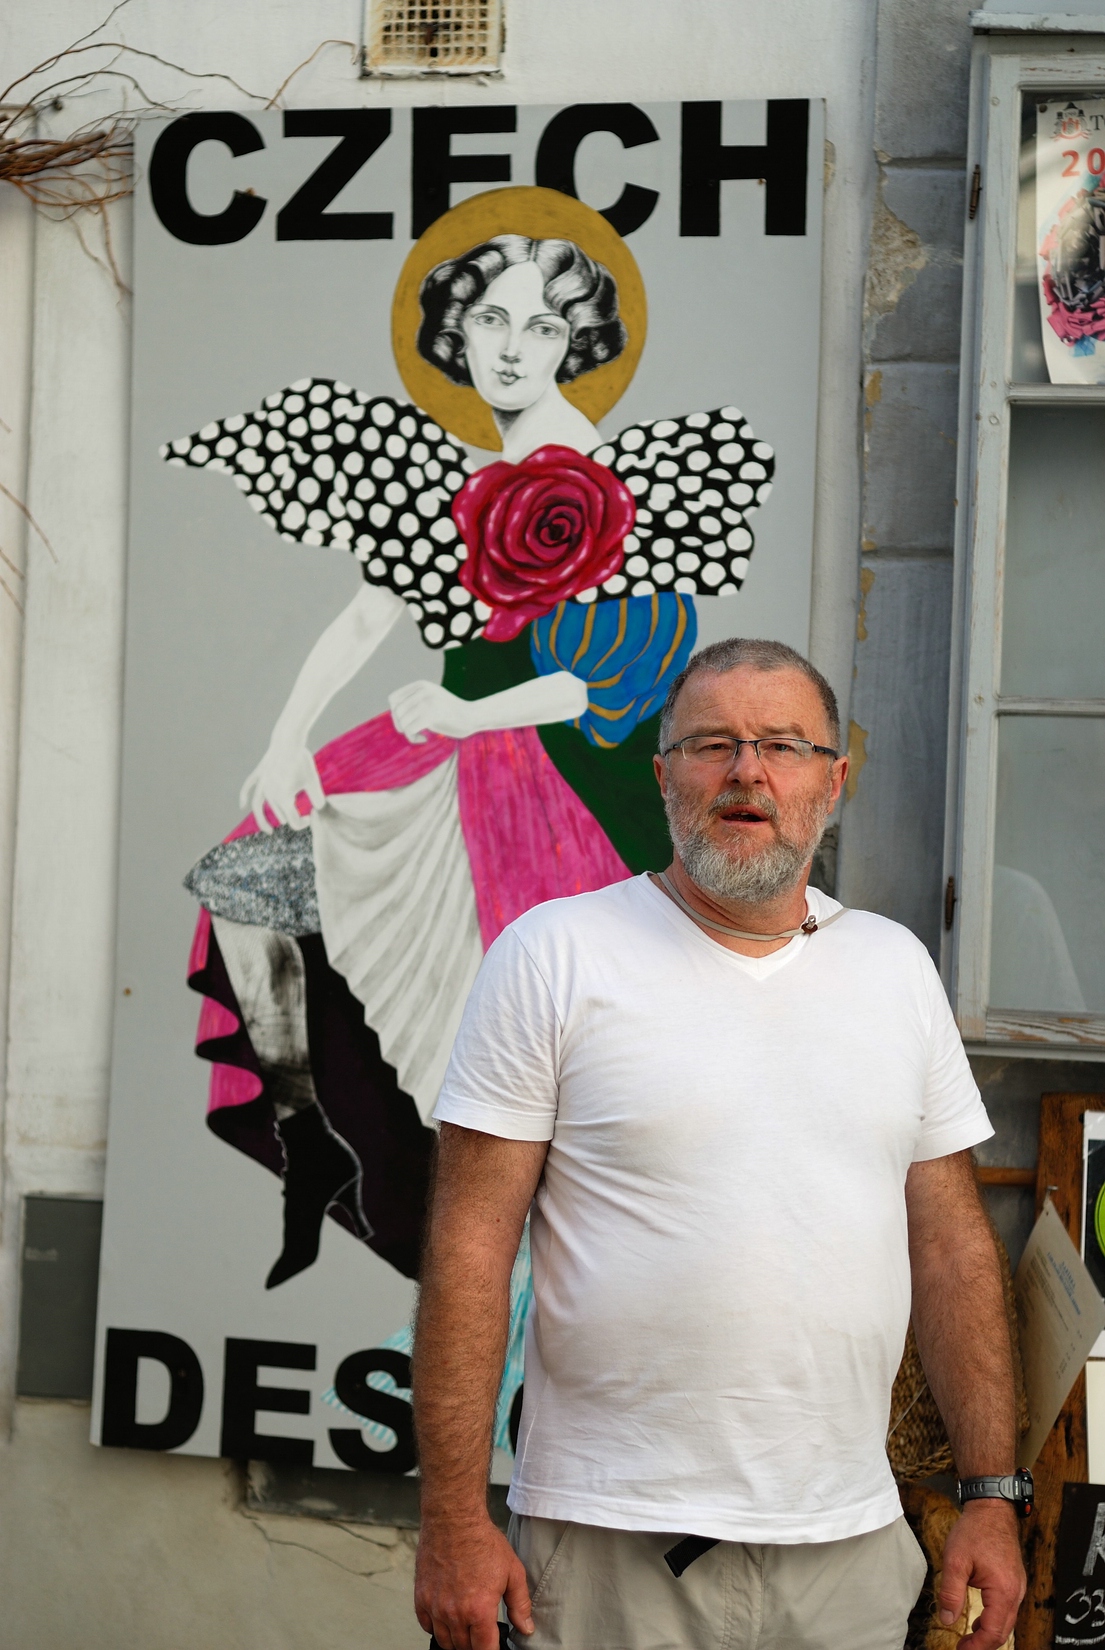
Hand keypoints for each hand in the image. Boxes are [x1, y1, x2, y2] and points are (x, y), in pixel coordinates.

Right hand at [239, 738, 323, 833]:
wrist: (288, 741)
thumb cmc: (302, 762)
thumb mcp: (313, 781)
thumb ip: (318, 799)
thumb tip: (319, 809)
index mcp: (284, 800)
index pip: (294, 821)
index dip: (304, 823)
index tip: (311, 816)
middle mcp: (270, 795)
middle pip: (280, 814)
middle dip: (291, 818)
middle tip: (301, 817)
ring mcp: (263, 784)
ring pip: (259, 806)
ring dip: (263, 820)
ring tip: (268, 831)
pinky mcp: (259, 774)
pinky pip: (249, 787)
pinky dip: (244, 796)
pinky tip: (242, 805)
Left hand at [390, 680, 475, 743]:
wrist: (473, 717)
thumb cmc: (451, 713)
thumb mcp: (431, 700)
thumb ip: (414, 701)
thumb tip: (394, 714)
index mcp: (420, 685)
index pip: (393, 699)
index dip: (396, 714)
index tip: (407, 723)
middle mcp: (422, 690)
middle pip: (396, 712)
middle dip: (401, 726)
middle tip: (414, 732)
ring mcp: (427, 701)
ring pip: (402, 722)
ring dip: (409, 734)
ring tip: (421, 736)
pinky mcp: (431, 714)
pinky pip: (410, 730)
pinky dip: (414, 739)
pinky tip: (425, 739)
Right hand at [415, 1513, 533, 1649]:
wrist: (454, 1519)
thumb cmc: (483, 1541)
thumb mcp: (512, 1571)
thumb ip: (520, 1605)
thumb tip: (525, 1628)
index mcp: (479, 1610)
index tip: (494, 1647)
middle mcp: (454, 1613)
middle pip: (463, 1648)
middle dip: (475, 1645)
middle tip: (482, 1632)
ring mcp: (435, 1606)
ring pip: (444, 1641)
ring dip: (456, 1639)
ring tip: (466, 1627)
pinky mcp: (420, 1596)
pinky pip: (426, 1626)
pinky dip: (436, 1627)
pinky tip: (447, 1618)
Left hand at [938, 1500, 1024, 1647]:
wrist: (992, 1508)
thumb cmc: (975, 1531)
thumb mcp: (955, 1560)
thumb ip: (951, 1592)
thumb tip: (947, 1619)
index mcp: (1004, 1592)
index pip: (993, 1632)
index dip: (976, 1646)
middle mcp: (1016, 1593)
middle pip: (1002, 1632)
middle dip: (983, 1645)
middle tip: (963, 1648)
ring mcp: (1018, 1588)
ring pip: (1006, 1622)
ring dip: (988, 1634)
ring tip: (968, 1640)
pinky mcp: (1014, 1582)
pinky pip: (1007, 1609)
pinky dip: (993, 1620)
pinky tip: (978, 1620)